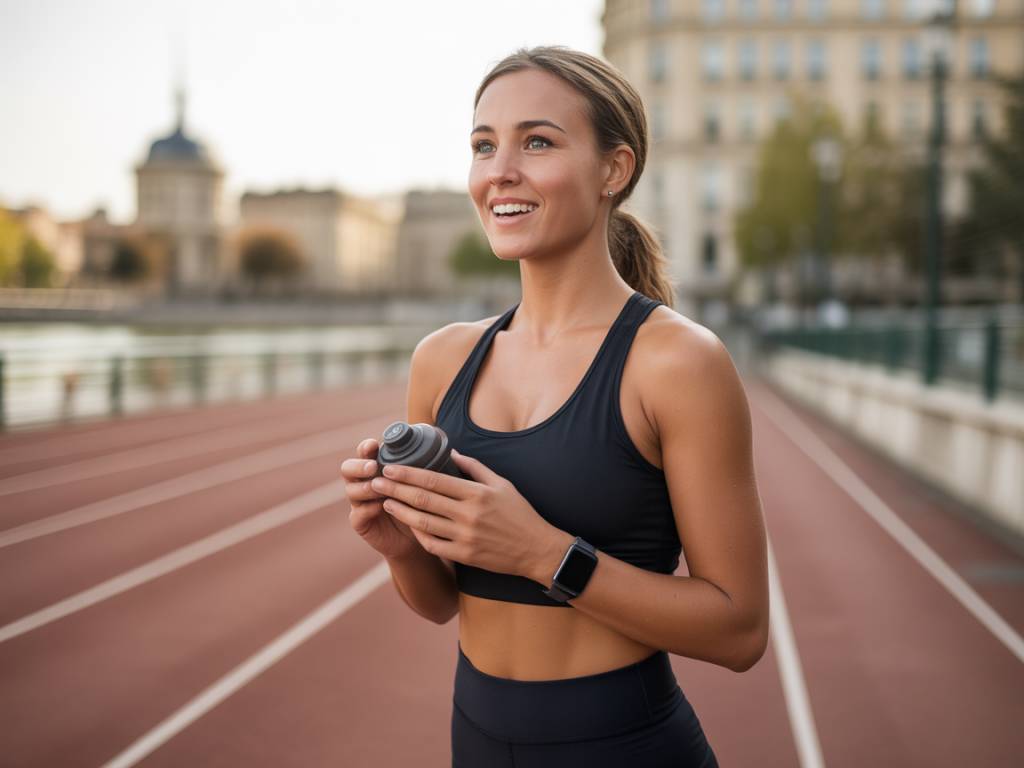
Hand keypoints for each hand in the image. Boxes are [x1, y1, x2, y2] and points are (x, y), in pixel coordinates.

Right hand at [339, 437, 422, 560]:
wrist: (419, 536)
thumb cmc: (422, 505)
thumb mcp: (423, 485)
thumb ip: (426, 468)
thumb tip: (453, 451)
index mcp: (378, 468)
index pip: (364, 452)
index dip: (366, 447)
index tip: (375, 445)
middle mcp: (365, 482)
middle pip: (348, 468)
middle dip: (359, 466)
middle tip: (373, 467)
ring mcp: (360, 503)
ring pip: (351, 490)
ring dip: (365, 487)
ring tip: (380, 489)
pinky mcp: (361, 522)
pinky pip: (357, 514)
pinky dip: (367, 509)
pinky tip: (380, 507)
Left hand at [369, 448, 565, 580]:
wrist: (537, 549)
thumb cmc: (520, 514)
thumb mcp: (502, 484)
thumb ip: (474, 468)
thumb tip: (451, 451)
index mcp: (476, 493)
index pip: (434, 480)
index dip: (408, 474)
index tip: (390, 467)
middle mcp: (468, 515)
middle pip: (423, 499)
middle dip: (396, 489)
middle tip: (376, 481)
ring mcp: (465, 537)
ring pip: (423, 523)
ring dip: (400, 511)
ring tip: (385, 501)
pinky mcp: (464, 555)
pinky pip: (433, 545)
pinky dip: (418, 534)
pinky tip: (408, 525)